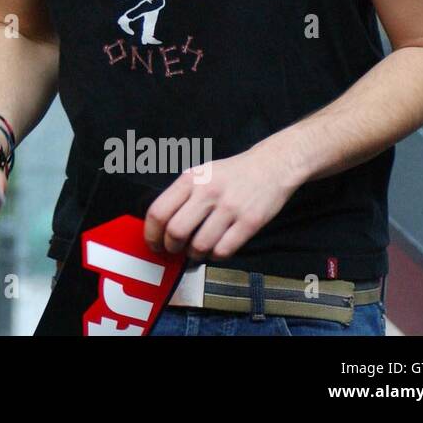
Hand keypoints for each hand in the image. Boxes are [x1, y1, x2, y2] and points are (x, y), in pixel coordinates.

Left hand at [143, 144, 299, 261]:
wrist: (272, 166)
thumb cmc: (232, 173)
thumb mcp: (200, 173)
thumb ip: (181, 195)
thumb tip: (160, 225)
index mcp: (190, 179)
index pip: (159, 212)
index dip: (151, 234)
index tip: (154, 244)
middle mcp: (207, 192)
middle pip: (176, 232)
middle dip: (171, 247)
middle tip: (174, 250)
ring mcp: (229, 207)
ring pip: (200, 245)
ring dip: (194, 255)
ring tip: (196, 250)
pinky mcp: (249, 222)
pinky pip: (223, 250)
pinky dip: (215, 256)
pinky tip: (216, 249)